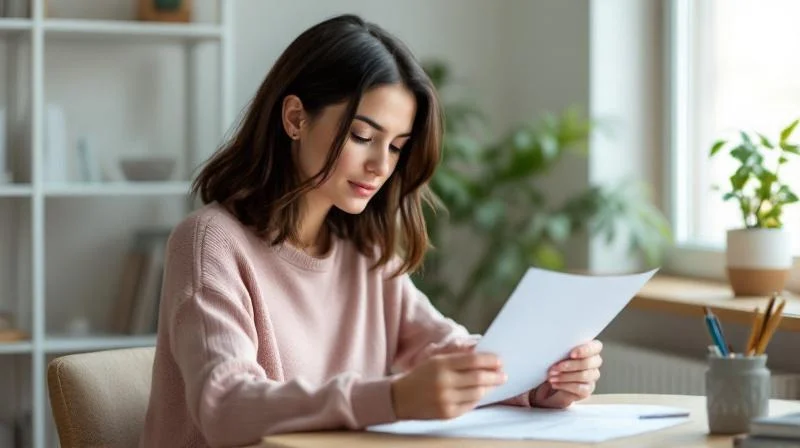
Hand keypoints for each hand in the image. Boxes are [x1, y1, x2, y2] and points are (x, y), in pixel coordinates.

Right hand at [391, 352, 506, 419]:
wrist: (400, 398)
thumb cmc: (420, 376)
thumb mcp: (435, 360)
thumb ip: (458, 356)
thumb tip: (481, 353)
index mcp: (441, 365)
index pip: (473, 361)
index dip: (490, 360)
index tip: (500, 361)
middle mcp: (444, 382)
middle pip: (479, 378)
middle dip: (495, 376)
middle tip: (503, 374)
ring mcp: (446, 400)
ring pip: (477, 393)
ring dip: (489, 388)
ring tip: (493, 384)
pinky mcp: (447, 413)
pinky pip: (470, 406)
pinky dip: (477, 399)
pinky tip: (480, 393)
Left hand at [531, 340, 602, 408]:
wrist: (551, 381)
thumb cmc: (556, 362)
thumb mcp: (557, 352)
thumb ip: (562, 348)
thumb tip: (554, 345)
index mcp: (590, 349)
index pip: (596, 347)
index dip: (585, 350)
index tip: (571, 354)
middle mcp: (594, 362)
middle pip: (588, 363)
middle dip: (570, 365)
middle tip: (555, 367)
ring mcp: (592, 376)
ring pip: (583, 376)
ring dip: (564, 376)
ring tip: (551, 376)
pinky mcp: (587, 389)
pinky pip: (579, 388)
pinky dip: (564, 385)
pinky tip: (555, 383)